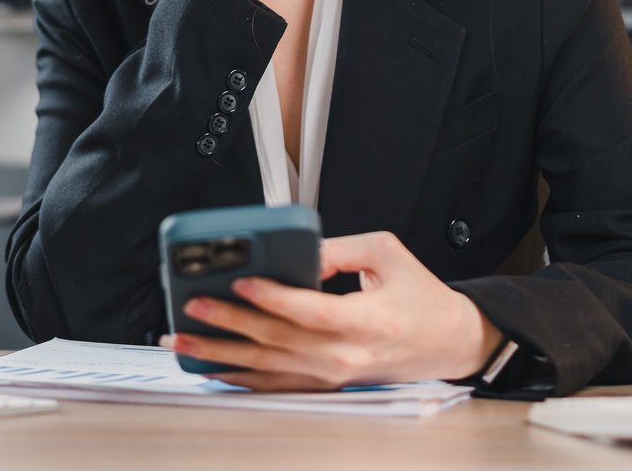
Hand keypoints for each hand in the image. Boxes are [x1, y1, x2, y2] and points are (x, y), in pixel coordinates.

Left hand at [158, 231, 502, 390]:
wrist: (448, 342)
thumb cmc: (420, 297)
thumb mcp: (386, 253)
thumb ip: (337, 248)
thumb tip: (294, 252)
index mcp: (367, 320)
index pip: (312, 312)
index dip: (274, 297)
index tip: (241, 282)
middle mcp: (346, 355)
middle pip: (278, 341)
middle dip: (229, 323)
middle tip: (194, 305)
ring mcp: (333, 374)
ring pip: (267, 367)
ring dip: (221, 355)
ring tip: (184, 341)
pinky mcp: (325, 383)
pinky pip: (274, 383)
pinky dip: (240, 376)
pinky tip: (211, 367)